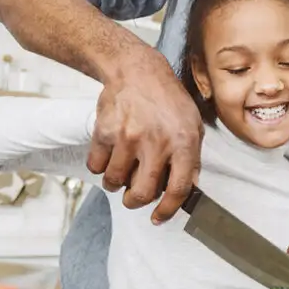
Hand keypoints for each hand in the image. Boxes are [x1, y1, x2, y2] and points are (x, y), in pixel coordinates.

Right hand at [86, 51, 202, 223]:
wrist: (137, 71)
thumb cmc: (168, 100)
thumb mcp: (193, 125)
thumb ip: (190, 158)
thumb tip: (186, 191)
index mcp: (183, 143)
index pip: (178, 189)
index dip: (167, 210)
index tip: (158, 218)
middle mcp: (156, 143)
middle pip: (141, 193)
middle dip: (135, 202)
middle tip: (134, 197)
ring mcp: (127, 138)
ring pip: (114, 182)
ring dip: (116, 184)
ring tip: (122, 171)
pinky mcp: (104, 132)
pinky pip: (95, 166)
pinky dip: (100, 168)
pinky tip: (110, 156)